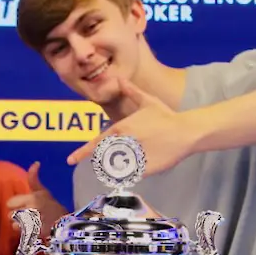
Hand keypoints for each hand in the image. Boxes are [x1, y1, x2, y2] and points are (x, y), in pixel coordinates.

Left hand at [6, 161, 68, 230]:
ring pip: (14, 226)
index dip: (15, 205)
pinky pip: (20, 234)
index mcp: (32, 198)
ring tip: (31, 224)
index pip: (9, 203)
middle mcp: (31, 210)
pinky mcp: (34, 235)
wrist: (65, 225)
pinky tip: (33, 231)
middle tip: (28, 216)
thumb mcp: (42, 191)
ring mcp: (32, 223)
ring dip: (20, 226)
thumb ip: (33, 179)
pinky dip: (25, 233)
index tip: (23, 206)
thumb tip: (35, 163)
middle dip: (17, 216)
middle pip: (10, 215)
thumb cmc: (51, 206)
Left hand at [66, 79, 198, 174]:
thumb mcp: (147, 101)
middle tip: (122, 154)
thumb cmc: (165, 116)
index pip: (96, 143)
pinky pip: (130, 175)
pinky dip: (129, 174)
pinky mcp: (143, 169)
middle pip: (105, 157)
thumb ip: (130, 91)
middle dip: (107, 158)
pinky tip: (138, 168)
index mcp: (120, 129)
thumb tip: (119, 79)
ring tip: (132, 160)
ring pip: (116, 167)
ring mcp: (132, 157)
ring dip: (118, 167)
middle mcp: (123, 144)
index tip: (70, 160)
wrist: (185, 131)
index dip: (82, 153)